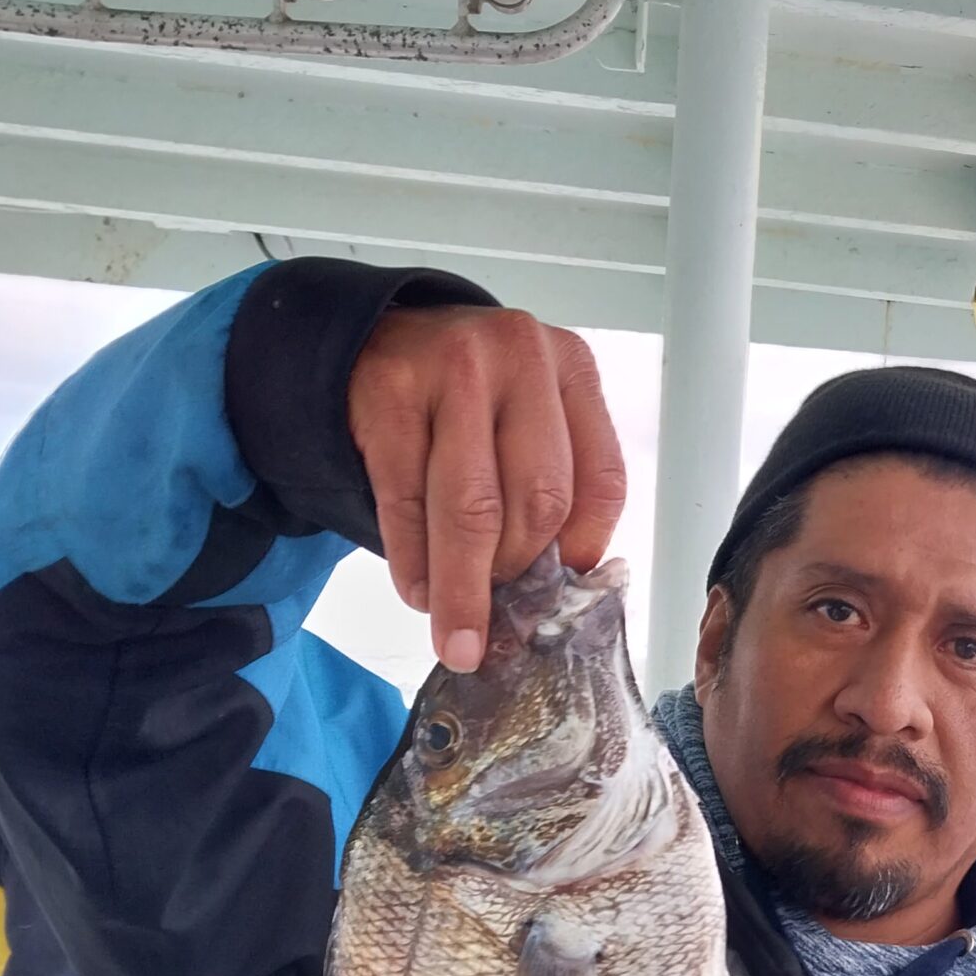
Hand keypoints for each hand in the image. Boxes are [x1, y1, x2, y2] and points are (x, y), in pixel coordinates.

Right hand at [348, 305, 626, 673]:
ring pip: (472, 509)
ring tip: (457, 634)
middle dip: (516, 573)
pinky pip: (406, 501)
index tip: (557, 598)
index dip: (579, 554)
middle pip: (538, 500)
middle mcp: (520, 358)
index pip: (601, 481)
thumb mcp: (526, 418)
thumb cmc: (463, 397)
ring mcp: (452, 369)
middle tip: (497, 613)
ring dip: (463, 588)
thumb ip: (553, 483)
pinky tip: (420, 591)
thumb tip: (555, 589)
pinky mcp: (389, 394)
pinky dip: (414, 561)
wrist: (374, 340)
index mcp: (572, 368)